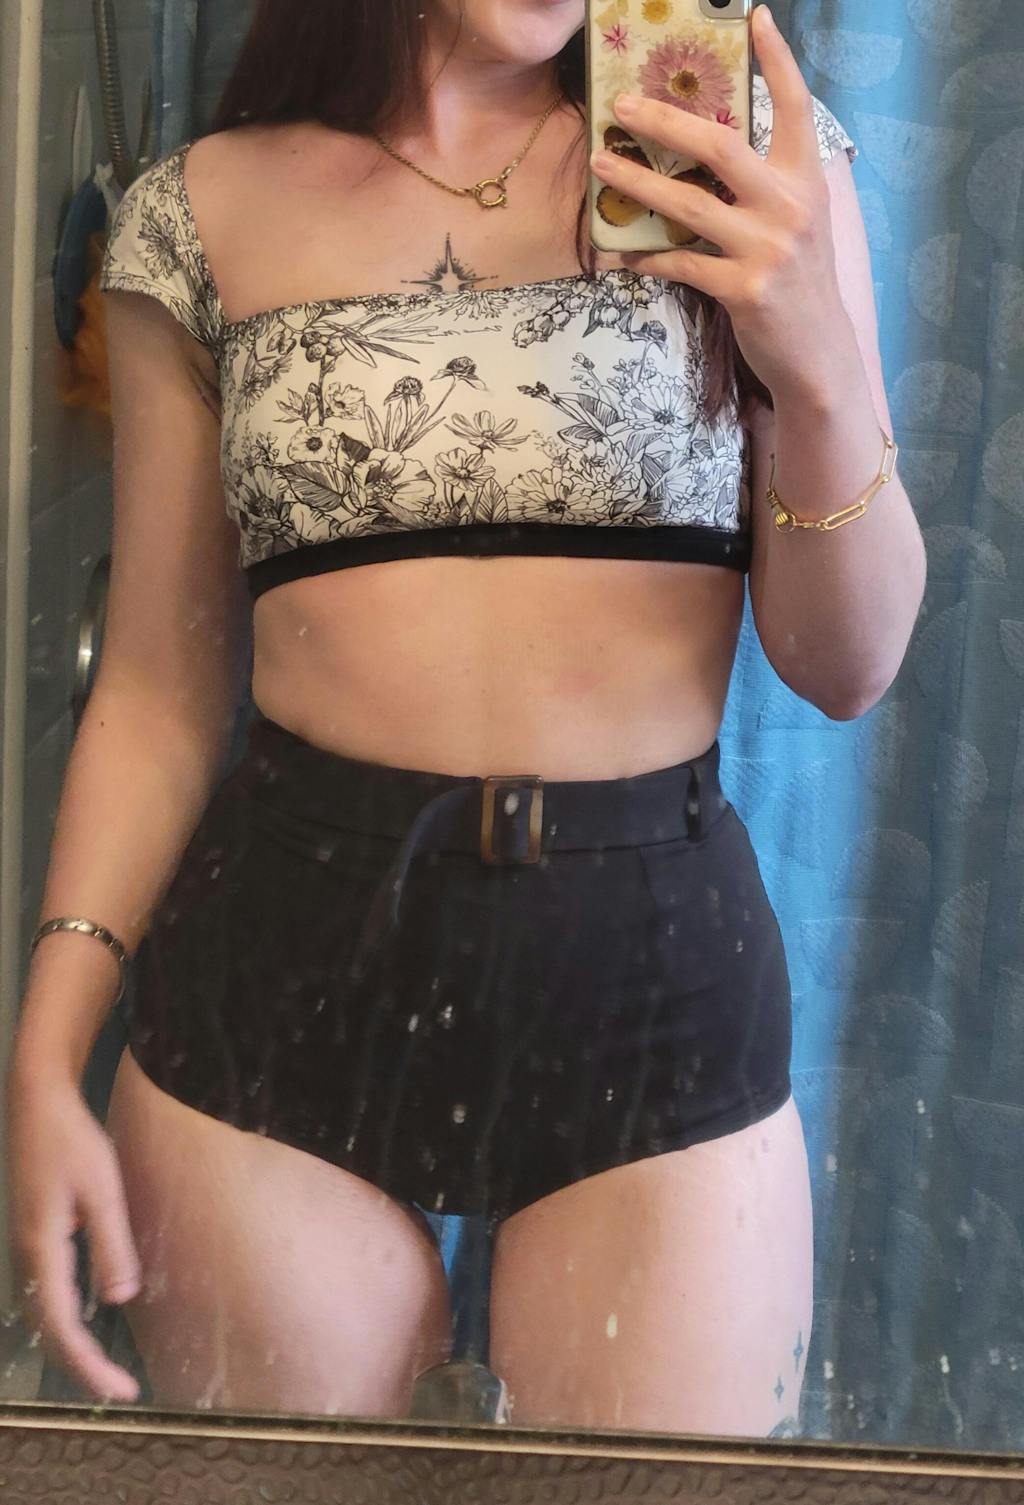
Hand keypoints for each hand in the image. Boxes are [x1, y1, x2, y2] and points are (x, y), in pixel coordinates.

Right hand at [6, 1071, 142, 1401]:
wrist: (38, 1101)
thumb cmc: (73, 1140)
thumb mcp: (103, 1190)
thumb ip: (111, 1244)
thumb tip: (119, 1300)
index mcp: (42, 1248)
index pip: (63, 1326)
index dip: (90, 1364)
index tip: (119, 1391)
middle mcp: (27, 1254)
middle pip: (49, 1328)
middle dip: (82, 1365)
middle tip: (119, 1390)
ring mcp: (27, 1245)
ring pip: (44, 1312)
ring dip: (73, 1345)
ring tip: (104, 1370)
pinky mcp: (34, 1235)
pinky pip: (46, 1291)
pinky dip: (66, 1318)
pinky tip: (88, 1323)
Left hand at [589, 4, 850, 398]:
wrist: (819, 355)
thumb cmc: (800, 285)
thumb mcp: (798, 225)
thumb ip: (765, 187)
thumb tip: (707, 154)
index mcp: (806, 180)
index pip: (795, 106)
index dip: (777, 60)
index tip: (755, 16)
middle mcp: (789, 207)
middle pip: (720, 147)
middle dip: (666, 121)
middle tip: (624, 105)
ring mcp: (766, 249)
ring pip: (688, 204)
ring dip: (637, 184)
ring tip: (601, 166)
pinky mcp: (743, 289)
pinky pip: (680, 263)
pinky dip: (646, 257)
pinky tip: (621, 252)